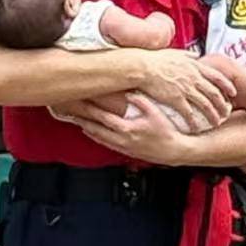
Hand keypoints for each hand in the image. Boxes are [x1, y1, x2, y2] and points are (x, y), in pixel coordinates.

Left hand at [64, 95, 188, 165]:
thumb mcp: (156, 113)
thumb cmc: (167, 132)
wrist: (174, 151)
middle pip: (95, 129)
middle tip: (70, 112)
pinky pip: (106, 144)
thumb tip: (128, 93)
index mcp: (127, 129)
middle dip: (82, 120)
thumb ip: (141, 102)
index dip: (90, 109)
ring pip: (99, 138)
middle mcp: (122, 139)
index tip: (81, 102)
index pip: (103, 118)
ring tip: (77, 121)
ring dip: (87, 129)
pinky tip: (91, 133)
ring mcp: (123, 147)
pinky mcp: (126, 151)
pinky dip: (96, 137)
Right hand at [132, 50, 236, 131]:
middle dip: (223, 105)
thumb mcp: (175, 52)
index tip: (233, 93)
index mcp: (194, 67)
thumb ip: (188, 54)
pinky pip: (189, 113)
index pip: (217, 77)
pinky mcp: (176, 99)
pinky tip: (196, 128)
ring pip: (206, 105)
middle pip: (214, 93)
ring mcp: (186, 89)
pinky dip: (195, 122)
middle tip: (227, 113)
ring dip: (213, 115)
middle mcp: (194, 78)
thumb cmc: (155, 60)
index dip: (227, 86)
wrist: (141, 67)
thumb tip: (196, 54)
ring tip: (216, 123)